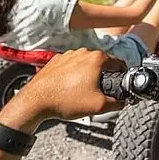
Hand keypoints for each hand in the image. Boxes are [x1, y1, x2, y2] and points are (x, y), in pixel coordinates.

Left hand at [0, 49, 125, 132]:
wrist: (36, 101)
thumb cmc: (65, 100)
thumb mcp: (99, 106)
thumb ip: (117, 103)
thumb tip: (122, 102)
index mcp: (96, 59)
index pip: (119, 63)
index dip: (122, 76)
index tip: (119, 85)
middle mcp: (83, 52)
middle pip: (102, 64)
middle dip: (104, 77)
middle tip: (99, 93)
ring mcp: (68, 55)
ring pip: (86, 65)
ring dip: (88, 76)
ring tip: (82, 93)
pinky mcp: (56, 61)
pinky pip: (71, 67)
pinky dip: (73, 77)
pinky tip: (69, 90)